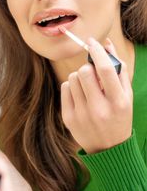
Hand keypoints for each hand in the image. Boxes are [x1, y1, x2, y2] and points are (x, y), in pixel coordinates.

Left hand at [61, 38, 132, 153]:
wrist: (108, 148)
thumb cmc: (119, 115)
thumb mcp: (126, 95)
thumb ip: (118, 68)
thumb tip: (106, 43)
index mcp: (118, 102)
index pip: (106, 70)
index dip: (97, 51)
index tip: (91, 42)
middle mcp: (99, 109)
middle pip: (84, 71)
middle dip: (88, 67)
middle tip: (92, 74)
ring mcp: (82, 115)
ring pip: (72, 78)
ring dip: (80, 77)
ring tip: (88, 88)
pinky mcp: (68, 118)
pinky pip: (64, 87)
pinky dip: (71, 87)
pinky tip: (80, 96)